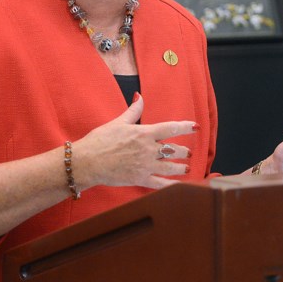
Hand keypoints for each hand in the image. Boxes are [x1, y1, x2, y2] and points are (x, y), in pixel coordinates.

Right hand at [70, 94, 195, 190]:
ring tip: (185, 167)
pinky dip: (172, 185)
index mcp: (144, 133)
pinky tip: (179, 185)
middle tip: (187, 152)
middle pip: (173, 149)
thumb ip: (133, 111)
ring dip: (181, 167)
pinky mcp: (140, 179)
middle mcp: (148, 149)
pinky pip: (161, 184)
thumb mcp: (118, 122)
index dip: (185, 127)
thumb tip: (139, 96)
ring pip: (171, 167)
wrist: (87, 162)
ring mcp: (146, 166)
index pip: (171, 128)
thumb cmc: (100, 141)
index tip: (195, 127)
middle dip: (183, 151)